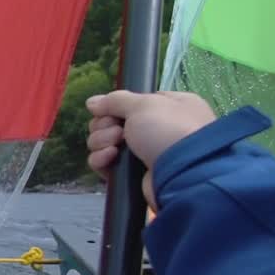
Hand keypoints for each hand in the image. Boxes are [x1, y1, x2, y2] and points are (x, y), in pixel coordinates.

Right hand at [85, 90, 216, 208]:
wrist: (183, 174)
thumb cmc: (168, 130)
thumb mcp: (144, 105)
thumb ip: (115, 100)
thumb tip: (91, 102)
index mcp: (166, 107)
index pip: (130, 103)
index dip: (115, 106)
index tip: (109, 110)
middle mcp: (154, 129)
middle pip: (112, 122)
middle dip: (106, 125)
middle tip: (116, 130)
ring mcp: (143, 153)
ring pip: (105, 142)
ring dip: (102, 140)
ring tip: (114, 145)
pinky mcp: (132, 174)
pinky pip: (106, 164)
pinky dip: (102, 160)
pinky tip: (109, 157)